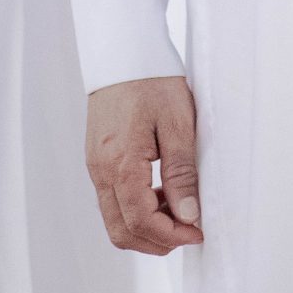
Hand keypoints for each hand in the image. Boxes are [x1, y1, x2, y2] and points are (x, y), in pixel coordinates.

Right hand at [86, 76, 202, 254]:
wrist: (123, 50)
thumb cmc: (153, 80)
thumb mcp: (177, 124)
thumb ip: (181, 173)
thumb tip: (188, 216)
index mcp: (120, 163)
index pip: (141, 222)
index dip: (171, 236)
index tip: (198, 233)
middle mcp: (100, 171)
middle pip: (121, 231)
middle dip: (156, 241)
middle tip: (189, 231)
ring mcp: (95, 166)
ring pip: (114, 219)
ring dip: (146, 227)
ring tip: (179, 209)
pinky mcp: (97, 159)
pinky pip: (111, 200)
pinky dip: (135, 209)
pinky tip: (161, 192)